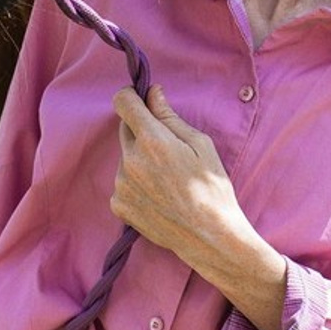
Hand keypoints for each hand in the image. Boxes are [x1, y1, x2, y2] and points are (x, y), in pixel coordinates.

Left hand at [110, 84, 241, 258]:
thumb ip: (169, 116)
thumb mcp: (200, 144)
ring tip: (166, 177)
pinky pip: (123, 180)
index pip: (123, 102)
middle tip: (167, 147)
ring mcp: (122, 185)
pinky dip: (135, 181)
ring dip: (139, 157)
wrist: (209, 237)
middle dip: (142, 130)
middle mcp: (131, 160)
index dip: (132, 96)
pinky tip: (158, 193)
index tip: (142, 100)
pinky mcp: (119, 205)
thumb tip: (152, 92)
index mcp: (152, 140)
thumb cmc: (212, 187)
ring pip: (125, 156)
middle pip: (125, 128)